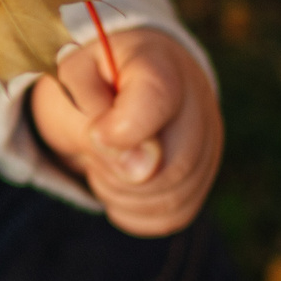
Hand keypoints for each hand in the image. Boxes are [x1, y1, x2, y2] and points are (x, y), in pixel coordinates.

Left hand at [28, 27, 220, 235]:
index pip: (157, 100)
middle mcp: (197, 104)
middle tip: (93, 146)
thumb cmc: (91, 79)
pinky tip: (119, 181)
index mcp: (158, 63)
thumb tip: (135, 164)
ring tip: (104, 159)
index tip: (95, 132)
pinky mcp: (202, 180)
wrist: (113, 81)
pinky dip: (133, 209)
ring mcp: (208, 144)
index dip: (123, 130)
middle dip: (116, 170)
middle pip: (173, 166)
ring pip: (172, 199)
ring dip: (120, 192)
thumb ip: (92, 109)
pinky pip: (171, 217)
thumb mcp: (72, 78)